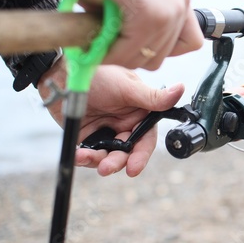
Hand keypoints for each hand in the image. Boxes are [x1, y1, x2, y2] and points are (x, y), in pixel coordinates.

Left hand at [38, 58, 183, 176]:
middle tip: (106, 167)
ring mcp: (106, 132)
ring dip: (99, 161)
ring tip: (86, 158)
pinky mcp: (87, 138)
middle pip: (127, 152)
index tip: (133, 168)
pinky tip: (78, 154)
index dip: (141, 155)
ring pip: (108, 156)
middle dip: (118, 162)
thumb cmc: (99, 73)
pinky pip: (89, 154)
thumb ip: (152, 96)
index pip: (145, 139)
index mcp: (139, 113)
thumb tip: (181, 88)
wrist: (62, 74)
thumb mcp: (127, 87)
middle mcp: (125, 125)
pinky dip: (84, 157)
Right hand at [61, 0, 202, 69]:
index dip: (164, 50)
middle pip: (162, 56)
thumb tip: (131, 54)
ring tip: (103, 39)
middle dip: (133, 55)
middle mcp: (180, 5)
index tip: (140, 44)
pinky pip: (129, 52)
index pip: (191, 43)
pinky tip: (98, 42)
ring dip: (120, 55)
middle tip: (111, 43)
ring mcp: (168, 12)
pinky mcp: (150, 17)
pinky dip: (110, 54)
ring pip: (146, 59)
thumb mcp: (134, 1)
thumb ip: (143, 26)